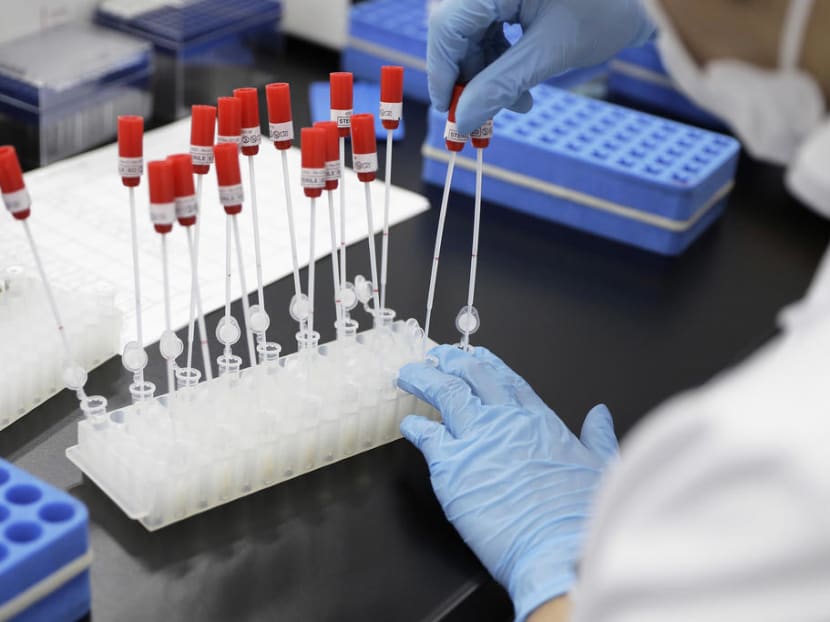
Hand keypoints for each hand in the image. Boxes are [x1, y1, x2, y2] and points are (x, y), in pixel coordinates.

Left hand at [398, 345, 617, 620]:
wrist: (557, 549)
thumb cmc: (579, 518)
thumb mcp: (598, 467)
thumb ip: (596, 436)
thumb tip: (599, 415)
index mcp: (539, 421)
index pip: (507, 380)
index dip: (487, 363)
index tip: (474, 355)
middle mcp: (505, 422)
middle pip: (472, 376)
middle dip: (451, 361)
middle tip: (438, 357)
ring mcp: (476, 440)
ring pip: (444, 394)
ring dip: (425, 379)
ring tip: (410, 374)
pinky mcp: (451, 466)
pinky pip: (425, 436)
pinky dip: (415, 427)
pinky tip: (409, 425)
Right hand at [428, 0, 653, 132]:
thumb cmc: (606, 9)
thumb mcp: (550, 52)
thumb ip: (501, 85)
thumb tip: (461, 120)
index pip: (447, 26)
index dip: (443, 72)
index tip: (449, 112)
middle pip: (455, 30)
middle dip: (469, 76)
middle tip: (484, 116)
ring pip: (469, 32)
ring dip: (486, 72)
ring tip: (520, 102)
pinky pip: (486, 26)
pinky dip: (498, 58)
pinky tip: (520, 82)